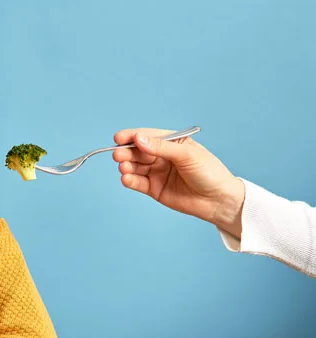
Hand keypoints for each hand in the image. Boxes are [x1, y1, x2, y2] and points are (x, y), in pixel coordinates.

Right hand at [112, 128, 245, 238]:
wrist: (218, 200)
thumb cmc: (209, 172)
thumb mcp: (186, 155)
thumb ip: (161, 147)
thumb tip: (138, 139)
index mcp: (172, 143)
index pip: (148, 136)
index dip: (132, 136)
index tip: (119, 138)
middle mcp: (162, 156)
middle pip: (138, 152)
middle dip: (126, 152)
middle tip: (118, 155)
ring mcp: (157, 173)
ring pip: (135, 167)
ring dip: (126, 166)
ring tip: (124, 168)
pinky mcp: (154, 189)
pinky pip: (138, 183)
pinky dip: (130, 180)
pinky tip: (126, 178)